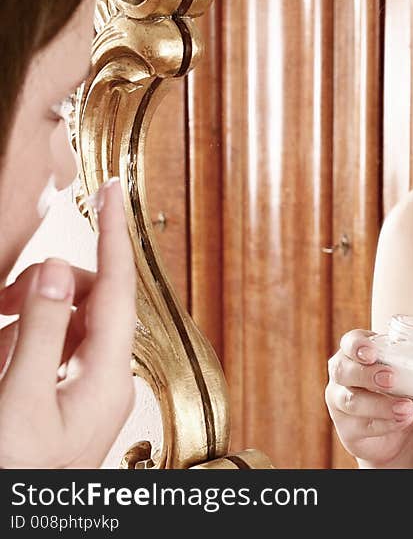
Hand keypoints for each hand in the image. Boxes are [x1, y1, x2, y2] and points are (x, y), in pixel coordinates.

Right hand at [0, 178, 136, 467]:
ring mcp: (90, 388)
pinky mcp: (70, 398)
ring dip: (19, 331)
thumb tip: (56, 269)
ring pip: (58, 326)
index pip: (117, 288)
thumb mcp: (18, 400)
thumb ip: (40, 330)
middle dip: (39, 295)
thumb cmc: (19, 470)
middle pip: (83, 302)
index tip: (113, 189)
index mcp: (107, 374)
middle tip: (0, 308)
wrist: (23, 517)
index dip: (114, 234)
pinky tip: (1, 377)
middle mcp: (107, 375)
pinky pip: (46, 354)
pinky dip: (17, 353)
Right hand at [326, 328, 412, 467]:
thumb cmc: (406, 392)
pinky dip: (382, 423)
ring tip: (406, 408)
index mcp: (361, 353)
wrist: (397, 432)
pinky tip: (401, 421)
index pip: (350, 341)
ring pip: (350, 400)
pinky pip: (359, 425)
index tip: (372, 349)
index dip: (357, 344)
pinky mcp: (346, 429)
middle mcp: (345, 375)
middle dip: (366, 372)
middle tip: (391, 378)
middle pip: (343, 368)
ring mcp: (341, 402)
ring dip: (379, 404)